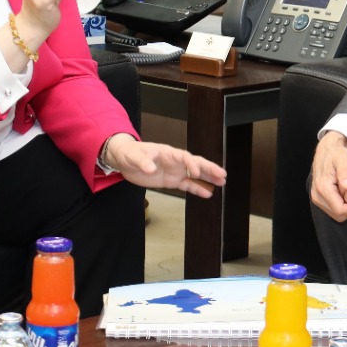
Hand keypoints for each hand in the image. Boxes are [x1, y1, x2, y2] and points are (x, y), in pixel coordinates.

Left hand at [101, 133, 223, 198]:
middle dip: (209, 169)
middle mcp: (175, 162)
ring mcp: (175, 171)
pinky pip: (187, 185)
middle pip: (196, 164)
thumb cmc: (129, 154)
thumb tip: (151, 168)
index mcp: (168, 152)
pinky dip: (197, 189)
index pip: (184, 157)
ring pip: (195, 175)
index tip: (197, 172)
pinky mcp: (172, 181)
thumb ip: (142, 162)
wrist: (124, 160)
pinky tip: (208, 194)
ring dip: (208, 178)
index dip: (192, 164)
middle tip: (222, 174)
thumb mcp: (133, 156)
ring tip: (222, 182)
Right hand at [311, 131, 346, 221]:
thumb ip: (346, 173)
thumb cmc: (337, 153)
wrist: (327, 149)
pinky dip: (342, 206)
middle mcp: (317, 194)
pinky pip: (332, 209)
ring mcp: (316, 196)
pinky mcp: (318, 197)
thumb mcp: (344, 159)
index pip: (340, 210)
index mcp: (323, 187)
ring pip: (335, 214)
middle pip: (337, 215)